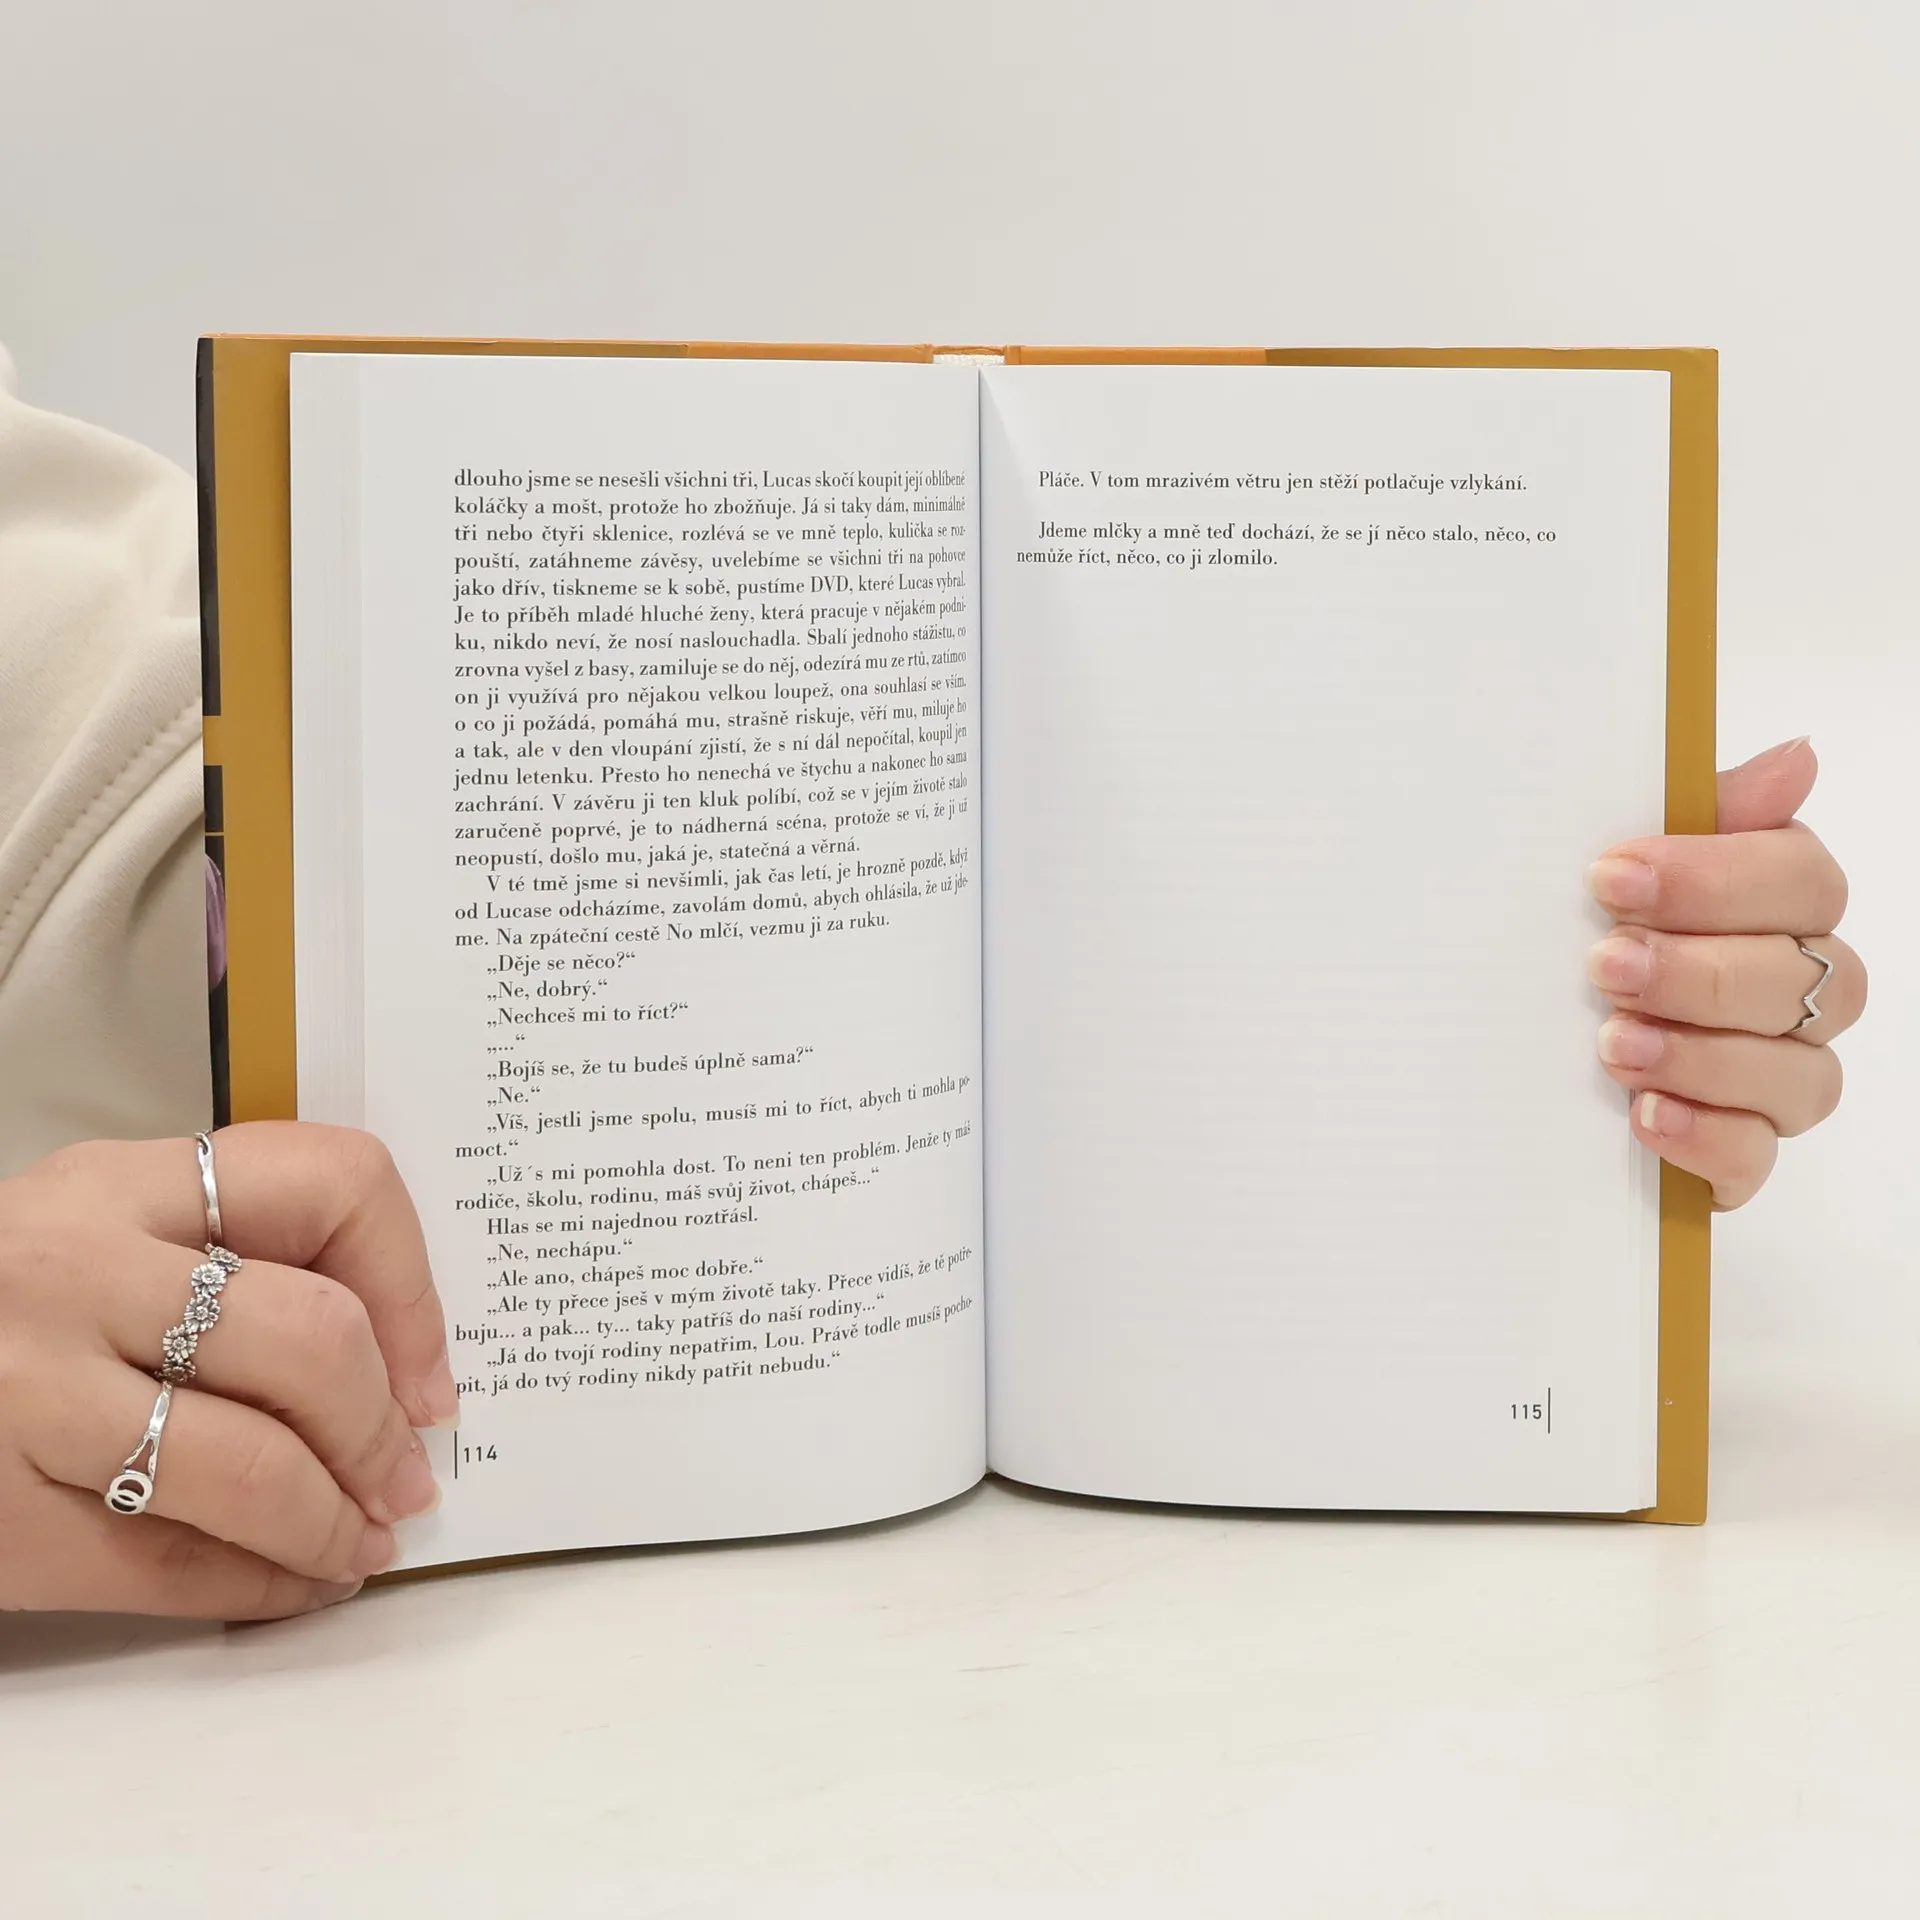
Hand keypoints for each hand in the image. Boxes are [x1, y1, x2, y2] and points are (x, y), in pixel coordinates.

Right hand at [0, 1123, 455, 1618]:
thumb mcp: (101, 1237)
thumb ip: (228, 1262)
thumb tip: (403, 1372)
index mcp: (123, 1183)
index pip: (332, 1182)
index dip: (413, 1286)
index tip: (431, 1368)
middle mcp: (74, 1272)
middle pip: (311, 1338)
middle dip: (383, 1427)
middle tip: (409, 1475)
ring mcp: (24, 1396)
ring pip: (252, 1467)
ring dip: (337, 1522)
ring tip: (365, 1540)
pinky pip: (171, 1565)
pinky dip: (264, 1586)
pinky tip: (299, 1583)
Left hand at [1586, 737, 1863, 1209]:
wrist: (1491, 1041)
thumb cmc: (1569, 932)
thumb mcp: (1611, 866)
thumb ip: (1697, 812)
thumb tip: (1796, 758)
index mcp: (1772, 902)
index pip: (1802, 881)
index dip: (1715, 880)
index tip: (1612, 875)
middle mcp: (1796, 990)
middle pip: (1810, 979)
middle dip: (1701, 972)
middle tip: (1605, 966)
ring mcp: (1776, 1077)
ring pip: (1803, 1075)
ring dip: (1704, 1056)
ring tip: (1613, 1044)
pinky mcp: (1738, 1153)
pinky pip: (1759, 1157)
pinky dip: (1705, 1136)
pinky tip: (1643, 1116)